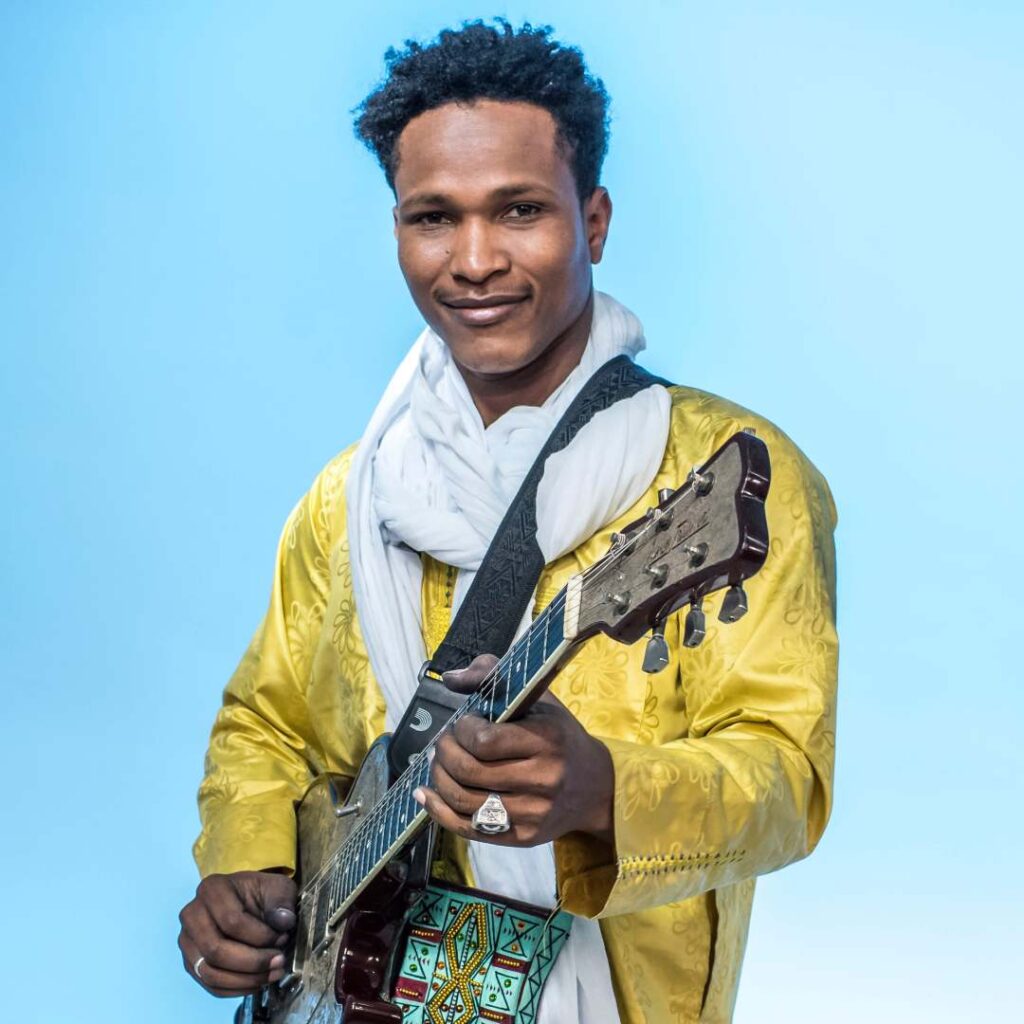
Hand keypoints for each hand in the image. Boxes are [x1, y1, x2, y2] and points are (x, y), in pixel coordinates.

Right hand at [178, 870, 296, 996]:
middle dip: (252, 962)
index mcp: (212, 889)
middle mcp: (192, 915)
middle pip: (216, 950)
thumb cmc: (261, 893)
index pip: (231, 921)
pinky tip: (257, 982)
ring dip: (245, 980)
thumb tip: (284, 922)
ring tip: (271, 974)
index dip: (260, 936)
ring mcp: (187, 941)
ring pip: (210, 973)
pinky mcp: (191, 963)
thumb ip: (281, 901)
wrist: (247, 900)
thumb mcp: (278, 887)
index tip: (282, 938)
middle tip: (279, 962)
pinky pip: (209, 985)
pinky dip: (236, 989)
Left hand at [413, 654, 614, 847]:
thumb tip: (450, 678)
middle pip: (469, 772)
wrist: (596, 787)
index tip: (462, 723)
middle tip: (442, 743)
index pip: (485, 741)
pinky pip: (468, 829)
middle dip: (444, 753)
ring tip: (438, 764)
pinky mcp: (522, 837)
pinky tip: (426, 795)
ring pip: (464, 801)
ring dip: (439, 779)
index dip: (461, 731)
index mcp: (546, 740)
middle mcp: (542, 779)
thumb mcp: (538, 699)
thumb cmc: (561, 737)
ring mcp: (532, 813)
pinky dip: (438, 812)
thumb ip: (493, 676)